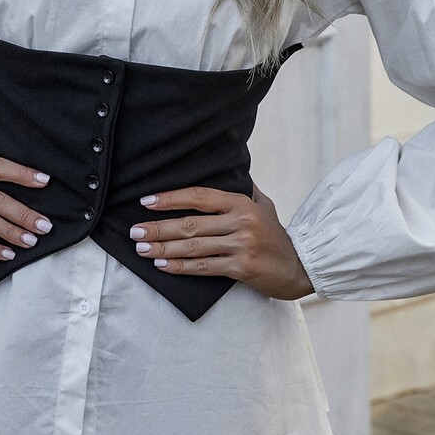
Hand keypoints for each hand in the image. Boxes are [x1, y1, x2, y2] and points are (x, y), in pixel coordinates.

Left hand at [129, 180, 314, 299]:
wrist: (300, 267)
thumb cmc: (277, 236)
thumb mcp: (264, 205)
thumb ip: (244, 189)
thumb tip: (229, 166)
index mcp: (241, 203)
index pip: (198, 196)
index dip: (170, 198)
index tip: (146, 201)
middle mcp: (240, 222)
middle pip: (190, 224)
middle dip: (158, 227)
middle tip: (134, 231)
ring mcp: (241, 246)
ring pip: (193, 246)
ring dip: (163, 247)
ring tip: (141, 248)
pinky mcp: (241, 268)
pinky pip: (203, 267)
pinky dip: (179, 266)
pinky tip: (162, 264)